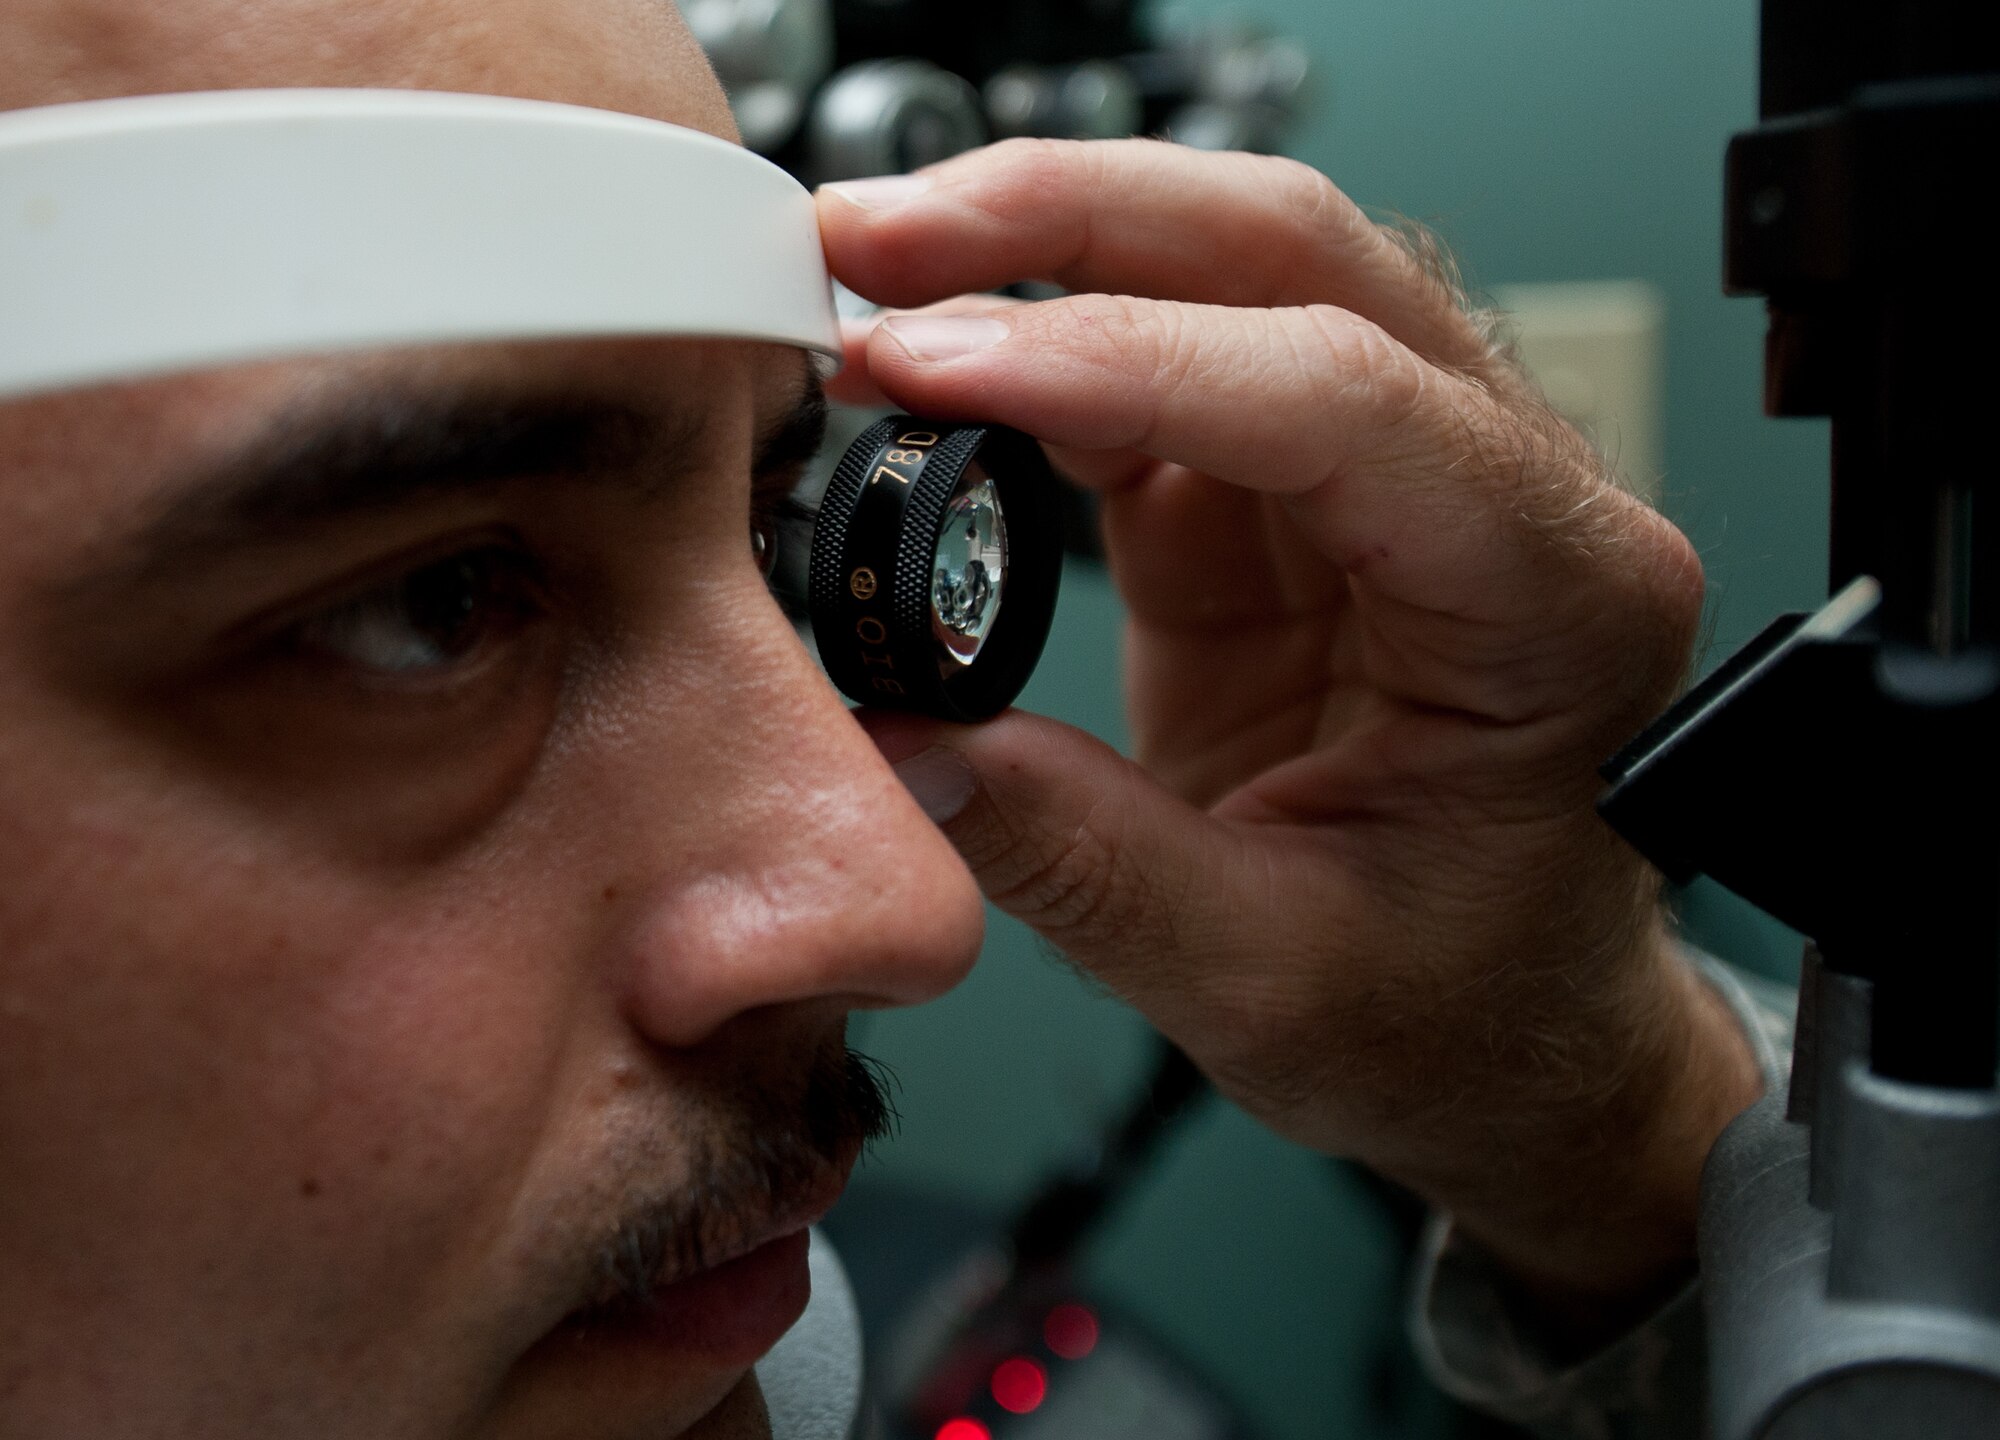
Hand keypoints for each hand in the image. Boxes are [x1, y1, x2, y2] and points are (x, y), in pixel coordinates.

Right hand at [816, 140, 1761, 1329]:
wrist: (1501, 1036)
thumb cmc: (1459, 1009)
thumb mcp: (1264, 974)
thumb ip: (1079, 859)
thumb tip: (898, 743)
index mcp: (1557, 598)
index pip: (1340, 396)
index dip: (1118, 362)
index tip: (931, 366)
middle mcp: (1499, 496)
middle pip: (1294, 258)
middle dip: (1072, 220)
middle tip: (883, 241)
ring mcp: (1388, 485)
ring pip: (1224, 277)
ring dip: (1042, 254)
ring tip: (875, 274)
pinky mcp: (1287, 510)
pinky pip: (1159, 377)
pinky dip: (1036, 354)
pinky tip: (934, 365)